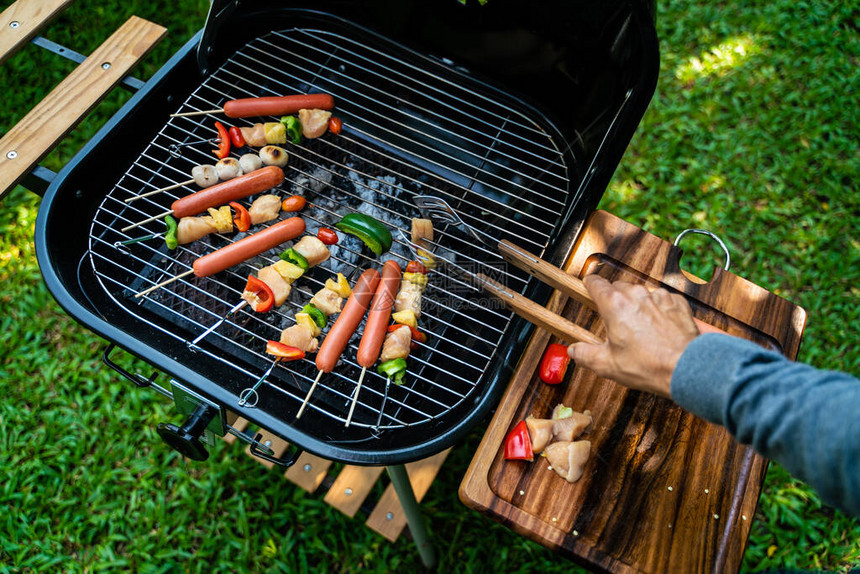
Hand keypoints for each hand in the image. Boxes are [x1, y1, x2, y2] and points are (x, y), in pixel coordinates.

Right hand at [567, 275, 699, 396]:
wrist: (685, 367)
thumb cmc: (648, 365)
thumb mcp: (607, 364)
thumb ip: (585, 354)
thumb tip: (574, 350)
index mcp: (614, 304)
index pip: (595, 283)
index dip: (590, 285)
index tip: (588, 287)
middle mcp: (636, 294)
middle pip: (618, 287)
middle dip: (614, 300)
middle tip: (615, 320)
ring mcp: (658, 296)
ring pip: (640, 292)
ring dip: (636, 304)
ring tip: (639, 327)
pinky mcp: (676, 302)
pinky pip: (661, 299)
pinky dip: (657, 309)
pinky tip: (658, 327)